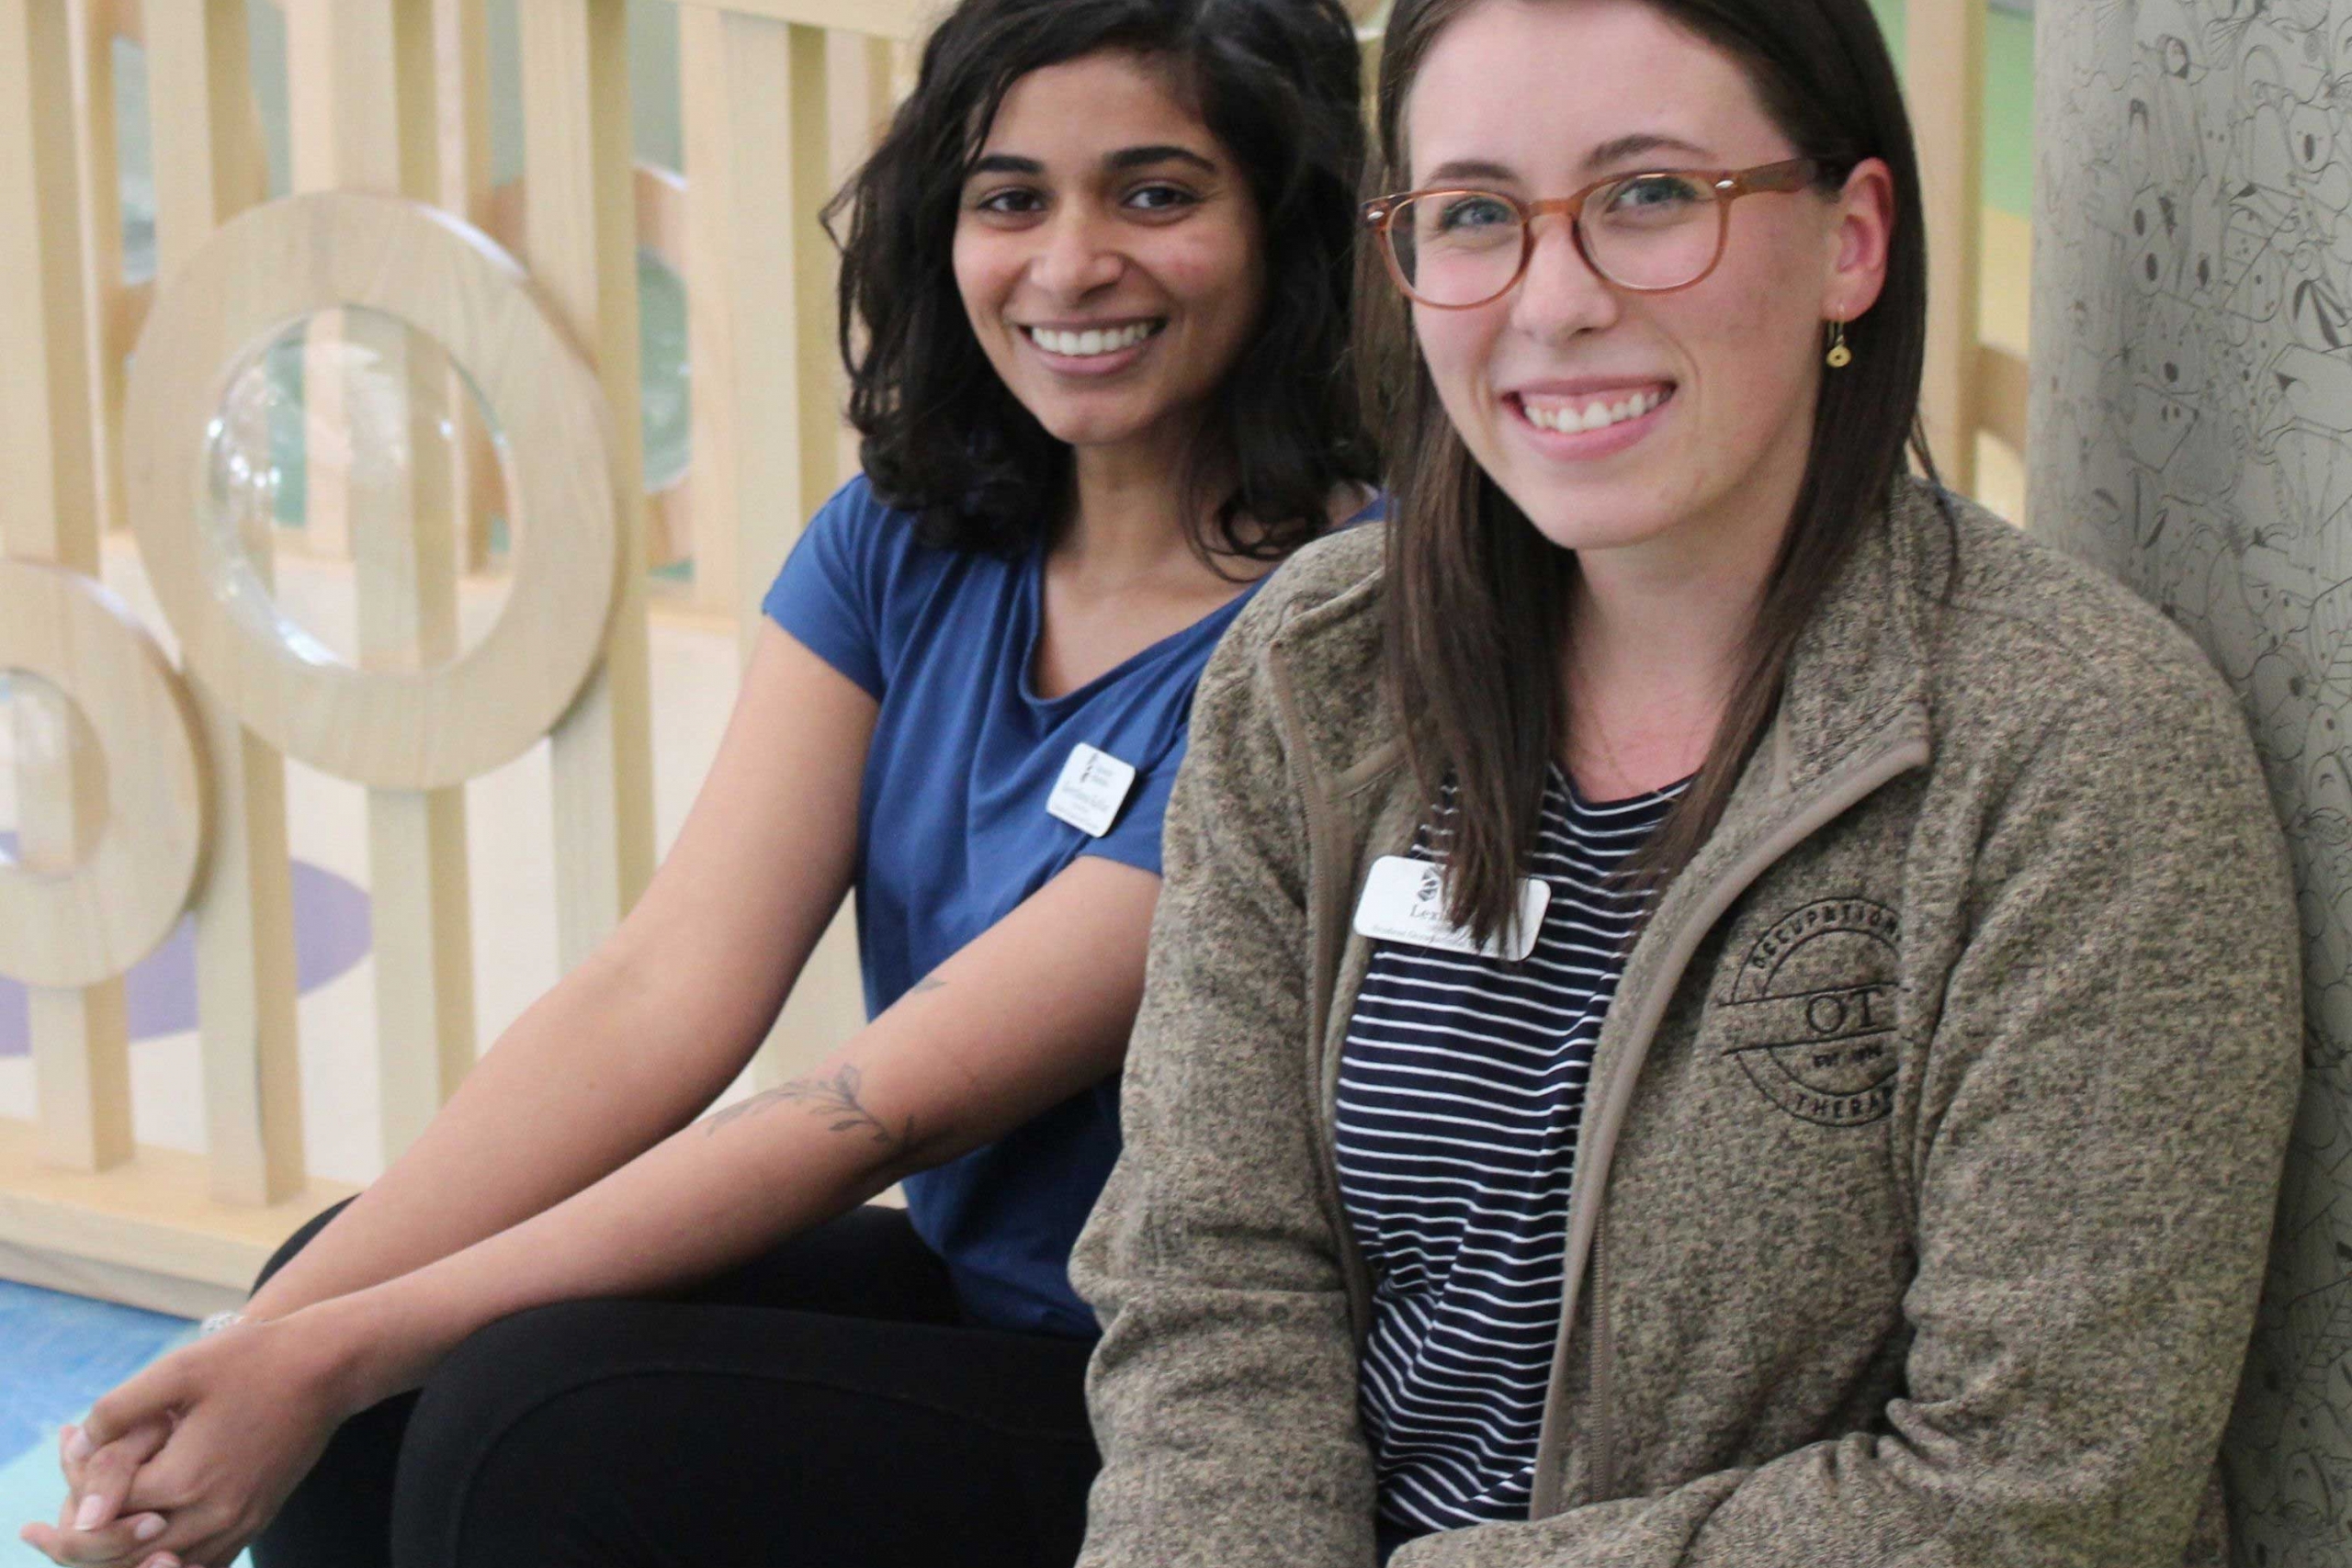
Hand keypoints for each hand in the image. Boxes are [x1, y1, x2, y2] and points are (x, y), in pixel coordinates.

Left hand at [19, 1311, 359, 1567]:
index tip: (52, 1489)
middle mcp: (212, 1514)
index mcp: (187, 1480)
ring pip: (157, 1566)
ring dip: (116, 1554)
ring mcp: (237, 1523)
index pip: (103, 1515)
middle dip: (79, 1541)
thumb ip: (118, 1412)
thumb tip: (80, 1446)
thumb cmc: (254, 1360)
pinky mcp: (254, 1522)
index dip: (73, 1497)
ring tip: (87, 1530)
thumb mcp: (178, 1369)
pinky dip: (160, 1560)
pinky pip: (197, 1565)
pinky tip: (147, 1541)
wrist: (329, 1366)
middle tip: (47, 1524)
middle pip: (122, 1554)